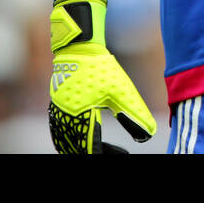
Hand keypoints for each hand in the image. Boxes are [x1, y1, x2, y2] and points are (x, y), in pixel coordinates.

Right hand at [48, 0, 156, 153]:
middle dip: (93, 152)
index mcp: (80, 115)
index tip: (123, 155)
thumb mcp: (122, 91)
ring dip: (80, 147)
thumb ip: (134, 114)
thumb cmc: (101, 68)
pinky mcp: (55, 107)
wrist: (79, 47)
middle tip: (114, 152)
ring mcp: (57, 112)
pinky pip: (60, 131)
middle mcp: (64, 117)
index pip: (91, 148)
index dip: (107, 153)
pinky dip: (69, 140)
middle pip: (75, 147)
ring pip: (65, 142)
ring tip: (98, 149)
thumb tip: (147, 135)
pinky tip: (82, 139)